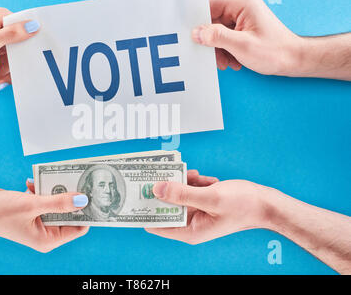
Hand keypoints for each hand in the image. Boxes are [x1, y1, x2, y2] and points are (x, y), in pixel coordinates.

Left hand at [0, 7, 39, 89]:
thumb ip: (11, 35)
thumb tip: (33, 26)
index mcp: (1, 18)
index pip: (27, 29)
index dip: (29, 47)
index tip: (24, 63)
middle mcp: (1, 25)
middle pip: (21, 47)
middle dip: (14, 67)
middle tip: (3, 79)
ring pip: (15, 57)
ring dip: (6, 73)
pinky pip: (7, 60)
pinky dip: (1, 72)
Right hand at [0, 179, 88, 251]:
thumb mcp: (32, 205)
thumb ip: (59, 202)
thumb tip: (83, 200)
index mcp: (48, 239)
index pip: (78, 227)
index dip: (86, 212)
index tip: (93, 194)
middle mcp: (45, 231)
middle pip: (68, 213)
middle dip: (71, 197)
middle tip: (76, 179)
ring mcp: (38, 219)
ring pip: (56, 202)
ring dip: (54, 189)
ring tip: (50, 178)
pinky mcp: (31, 208)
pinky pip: (44, 196)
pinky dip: (40, 188)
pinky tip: (29, 182)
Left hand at [145, 170, 272, 243]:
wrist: (265, 203)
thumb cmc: (243, 205)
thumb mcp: (210, 198)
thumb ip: (182, 194)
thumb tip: (156, 189)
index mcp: (189, 231)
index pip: (156, 224)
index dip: (146, 210)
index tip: (138, 193)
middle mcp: (190, 223)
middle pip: (165, 206)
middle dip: (166, 189)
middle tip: (162, 172)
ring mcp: (196, 211)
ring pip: (178, 194)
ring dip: (184, 183)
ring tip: (197, 177)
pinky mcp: (202, 201)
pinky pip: (190, 189)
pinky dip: (195, 181)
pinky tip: (207, 179)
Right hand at [192, 0, 301, 75]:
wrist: (293, 60)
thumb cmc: (275, 52)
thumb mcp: (242, 46)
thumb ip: (217, 37)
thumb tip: (197, 33)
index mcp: (242, 2)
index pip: (209, 5)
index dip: (198, 22)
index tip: (192, 37)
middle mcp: (241, 5)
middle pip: (211, 20)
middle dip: (211, 41)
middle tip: (216, 56)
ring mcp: (242, 15)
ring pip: (216, 30)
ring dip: (218, 48)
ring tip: (228, 61)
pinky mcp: (242, 25)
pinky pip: (224, 35)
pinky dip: (225, 49)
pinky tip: (233, 60)